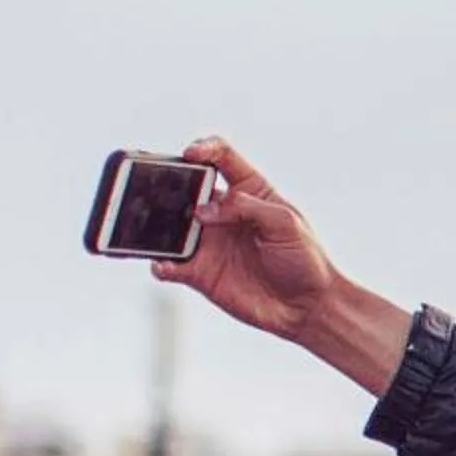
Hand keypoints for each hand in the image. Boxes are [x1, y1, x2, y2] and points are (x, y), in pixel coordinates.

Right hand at [153, 140, 339, 339]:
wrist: (309, 307)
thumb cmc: (305, 259)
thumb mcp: (287, 223)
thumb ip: (247, 207)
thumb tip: (204, 210)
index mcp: (247, 190)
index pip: (220, 157)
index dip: (203, 149)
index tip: (192, 153)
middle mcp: (222, 212)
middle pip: (184, 187)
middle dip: (167, 182)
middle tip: (159, 188)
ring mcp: (207, 241)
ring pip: (169, 225)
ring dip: (154, 223)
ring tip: (146, 224)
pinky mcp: (200, 272)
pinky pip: (170, 265)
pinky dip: (161, 264)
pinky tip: (163, 266)